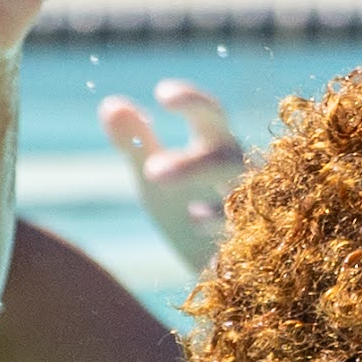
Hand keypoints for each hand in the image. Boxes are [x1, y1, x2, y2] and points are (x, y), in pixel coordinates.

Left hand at [101, 79, 246, 279]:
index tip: (163, 93)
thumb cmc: (186, 208)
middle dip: (193, 165)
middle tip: (152, 171)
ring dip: (213, 206)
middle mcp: (238, 172)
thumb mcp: (155, 174)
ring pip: (241, 199)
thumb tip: (110, 104)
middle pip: (226, 157)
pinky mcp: (251, 246)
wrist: (216, 267)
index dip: (192, 101)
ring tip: (185, 211)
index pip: (210, 114)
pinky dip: (229, 238)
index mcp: (215, 145)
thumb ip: (136, 141)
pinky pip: (247, 239)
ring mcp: (249, 208)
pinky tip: (204, 236)